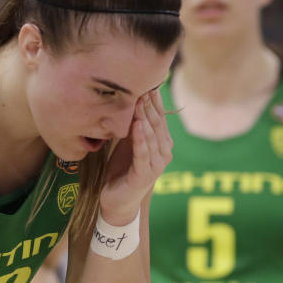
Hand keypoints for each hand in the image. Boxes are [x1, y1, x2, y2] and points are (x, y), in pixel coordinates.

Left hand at [99, 90, 171, 223]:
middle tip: (141, 87)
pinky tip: (137, 126)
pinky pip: (143, 153)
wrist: (118, 201)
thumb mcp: (128, 142)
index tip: (147, 81)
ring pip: (152, 136)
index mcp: (162, 143)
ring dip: (144, 118)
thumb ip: (133, 125)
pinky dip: (140, 139)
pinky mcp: (145, 174)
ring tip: (138, 102)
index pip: (160, 116)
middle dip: (149, 105)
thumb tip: (132, 98)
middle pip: (157, 123)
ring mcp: (156, 164)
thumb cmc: (123, 170)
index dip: (154, 100)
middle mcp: (164, 152)